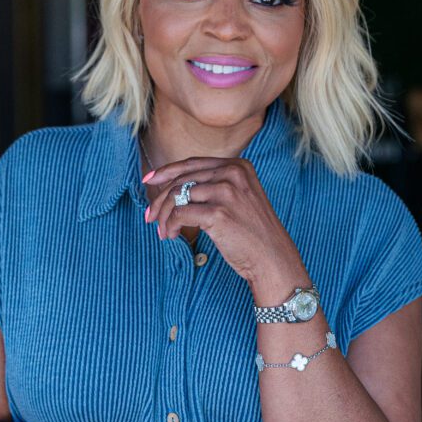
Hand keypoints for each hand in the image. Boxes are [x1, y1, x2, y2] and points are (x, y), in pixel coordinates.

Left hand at [143, 157, 305, 291]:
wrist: (272, 257)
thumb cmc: (252, 233)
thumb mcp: (239, 198)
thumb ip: (214, 186)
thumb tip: (173, 187)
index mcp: (238, 166)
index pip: (193, 163)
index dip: (167, 171)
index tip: (149, 180)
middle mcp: (232, 174)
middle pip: (182, 179)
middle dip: (160, 198)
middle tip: (149, 215)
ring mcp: (226, 192)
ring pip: (177, 195)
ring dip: (163, 215)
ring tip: (162, 230)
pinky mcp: (218, 213)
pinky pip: (180, 215)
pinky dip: (170, 226)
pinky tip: (171, 236)